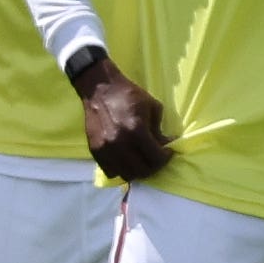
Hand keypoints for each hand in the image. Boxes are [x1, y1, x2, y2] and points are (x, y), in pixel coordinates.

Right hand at [72, 53, 171, 180]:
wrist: (99, 88)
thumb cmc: (129, 95)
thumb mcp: (153, 107)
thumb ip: (159, 130)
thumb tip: (165, 146)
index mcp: (136, 130)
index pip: (156, 158)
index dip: (166, 158)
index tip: (169, 152)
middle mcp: (119, 142)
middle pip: (142, 170)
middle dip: (154, 167)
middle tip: (157, 158)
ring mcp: (105, 148)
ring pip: (126, 174)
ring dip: (138, 171)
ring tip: (143, 161)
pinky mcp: (94, 149)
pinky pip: (110, 170)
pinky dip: (121, 169)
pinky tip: (127, 160)